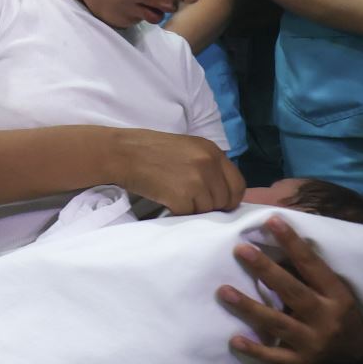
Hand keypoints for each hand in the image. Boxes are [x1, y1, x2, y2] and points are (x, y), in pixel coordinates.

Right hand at [110, 129, 243, 215]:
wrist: (124, 153)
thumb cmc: (151, 150)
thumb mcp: (188, 148)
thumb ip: (209, 165)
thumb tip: (221, 191)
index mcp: (213, 151)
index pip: (238, 185)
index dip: (229, 198)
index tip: (217, 202)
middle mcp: (209, 165)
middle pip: (225, 200)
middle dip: (211, 206)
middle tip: (191, 201)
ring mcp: (197, 181)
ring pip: (207, 210)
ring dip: (194, 209)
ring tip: (176, 198)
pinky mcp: (181, 197)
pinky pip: (189, 215)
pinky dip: (178, 212)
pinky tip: (167, 201)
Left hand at [217, 215, 362, 363]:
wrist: (357, 352)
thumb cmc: (339, 311)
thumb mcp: (334, 290)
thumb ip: (307, 273)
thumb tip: (274, 243)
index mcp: (336, 295)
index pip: (312, 265)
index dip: (292, 243)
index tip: (271, 221)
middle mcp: (325, 318)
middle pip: (293, 292)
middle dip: (266, 271)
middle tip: (241, 250)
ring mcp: (313, 342)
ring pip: (278, 323)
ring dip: (249, 307)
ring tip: (223, 291)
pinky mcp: (301, 362)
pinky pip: (275, 357)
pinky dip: (255, 349)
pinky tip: (234, 340)